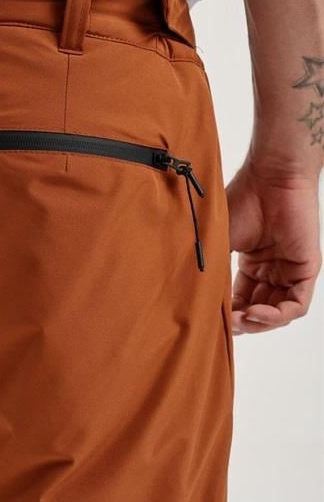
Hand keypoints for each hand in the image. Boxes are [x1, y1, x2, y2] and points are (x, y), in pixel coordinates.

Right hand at [226, 156, 321, 333]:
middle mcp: (271, 270)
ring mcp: (289, 270)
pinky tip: (258, 312)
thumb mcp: (219, 241)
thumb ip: (212, 268)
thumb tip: (194, 295)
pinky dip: (278, 315)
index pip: (241, 298)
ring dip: (260, 322)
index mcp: (251, 264)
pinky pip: (297, 305)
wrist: (270, 178)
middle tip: (228, 323)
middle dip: (244, 322)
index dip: (229, 312)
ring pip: (279, 312)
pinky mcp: (306, 269)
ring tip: (242, 319)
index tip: (212, 317)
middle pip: (259, 309)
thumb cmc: (243, 200)